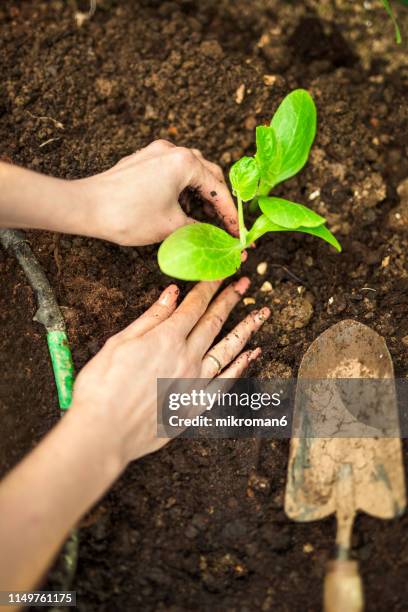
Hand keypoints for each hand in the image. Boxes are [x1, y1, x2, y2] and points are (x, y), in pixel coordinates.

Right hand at [71, 278, 268, 465]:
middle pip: (214, 322)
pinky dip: (241, 367)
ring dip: (246, 328)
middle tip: (244, 283)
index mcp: (166, 339)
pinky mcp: (196, 405)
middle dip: (230, 299)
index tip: (221, 273)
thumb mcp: (119, 343)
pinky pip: (226, 382)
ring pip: (228, 349)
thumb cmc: (102, 387)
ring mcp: (195, 382)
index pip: (194, 305)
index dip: (209, 286)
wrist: (104, 432)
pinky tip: (252, 355)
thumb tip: (172, 295)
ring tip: (261, 313)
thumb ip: (151, 318)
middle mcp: (186, 357)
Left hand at [73, 140, 238, 245]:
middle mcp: (172, 150)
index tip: (237, 232)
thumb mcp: (171, 226)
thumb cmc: (128, 215)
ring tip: (202, 217)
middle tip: (223, 223)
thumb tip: (215, 235)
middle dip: (217, 200)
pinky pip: (171, 171)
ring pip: (190, 170)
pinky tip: (179, 207)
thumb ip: (199, 228)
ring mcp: (155, 152)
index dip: (230, 214)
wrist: (85, 207)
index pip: (218, 189)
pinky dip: (182, 188)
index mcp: (185, 163)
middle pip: (208, 173)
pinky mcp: (142, 160)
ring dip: (200, 193)